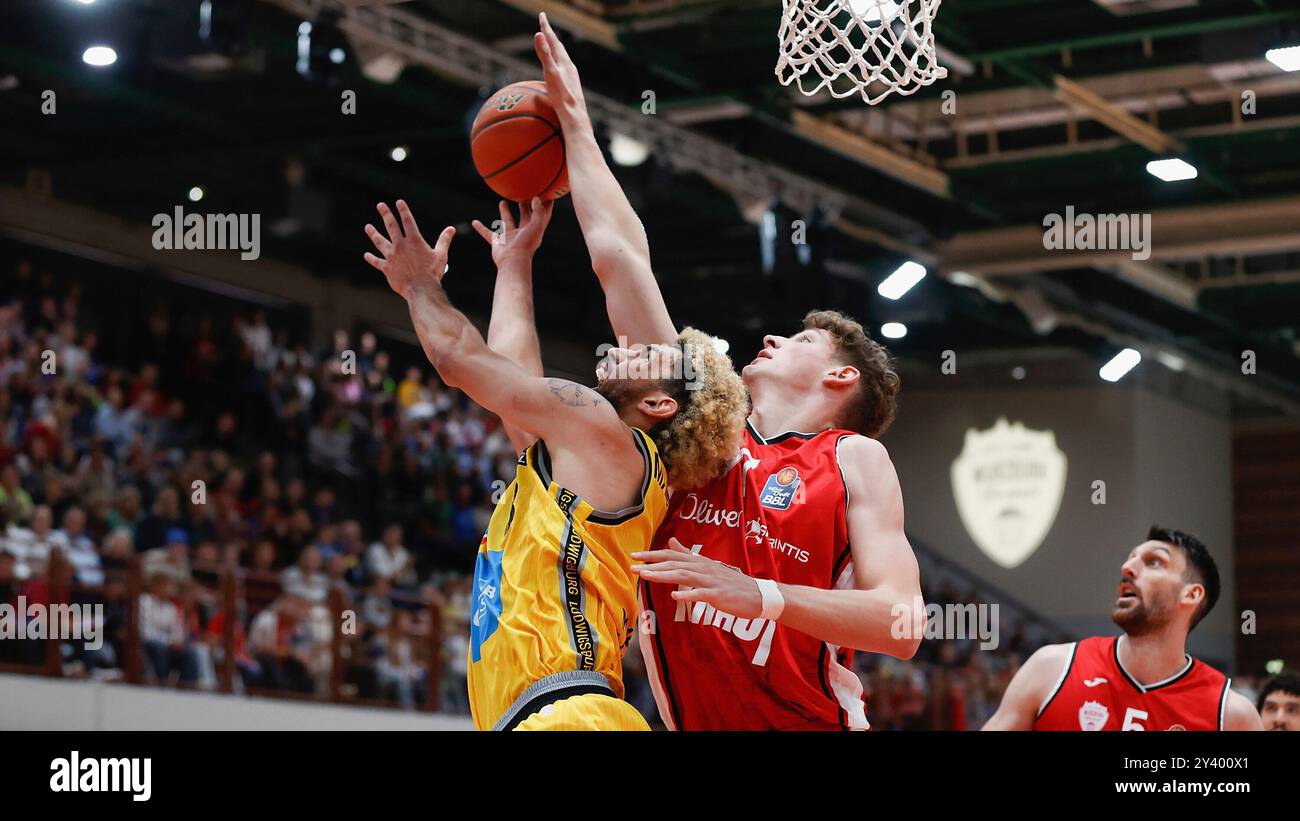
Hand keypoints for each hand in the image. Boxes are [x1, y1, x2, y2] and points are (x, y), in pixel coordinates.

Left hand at [363, 200, 454, 300]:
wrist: (420, 289)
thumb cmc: (432, 272)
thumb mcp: (441, 255)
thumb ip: (444, 240)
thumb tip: (451, 229)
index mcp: (414, 241)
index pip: (408, 221)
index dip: (403, 210)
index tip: (398, 202)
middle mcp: (400, 246)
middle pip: (391, 226)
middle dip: (386, 214)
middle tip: (380, 205)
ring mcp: (392, 256)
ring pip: (380, 242)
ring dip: (373, 233)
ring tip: (368, 227)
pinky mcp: (387, 268)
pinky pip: (377, 262)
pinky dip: (372, 259)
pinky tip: (366, 255)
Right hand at [471, 198, 553, 266]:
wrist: (512, 262)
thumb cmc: (526, 245)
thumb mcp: (536, 225)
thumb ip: (538, 211)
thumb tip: (535, 198)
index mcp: (534, 230)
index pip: (541, 215)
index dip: (544, 205)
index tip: (544, 193)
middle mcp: (523, 233)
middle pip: (525, 217)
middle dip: (524, 206)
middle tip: (522, 194)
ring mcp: (510, 238)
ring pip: (507, 222)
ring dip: (505, 212)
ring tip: (502, 202)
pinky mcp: (498, 243)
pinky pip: (488, 234)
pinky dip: (481, 228)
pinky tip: (474, 222)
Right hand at [535, 12, 589, 127]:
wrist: (575, 118)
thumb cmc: (562, 98)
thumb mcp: (550, 74)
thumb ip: (545, 54)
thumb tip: (539, 34)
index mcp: (564, 62)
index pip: (553, 40)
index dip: (546, 27)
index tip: (541, 15)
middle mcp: (569, 67)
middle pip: (558, 47)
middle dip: (550, 36)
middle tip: (544, 25)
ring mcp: (571, 77)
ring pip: (562, 58)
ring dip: (555, 48)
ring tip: (551, 44)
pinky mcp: (571, 86)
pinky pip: (562, 69)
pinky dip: (557, 62)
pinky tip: (557, 70)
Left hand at [631, 538, 764, 618]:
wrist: (757, 594)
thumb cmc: (730, 582)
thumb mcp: (707, 565)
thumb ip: (688, 554)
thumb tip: (671, 541)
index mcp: (699, 562)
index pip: (672, 555)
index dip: (653, 555)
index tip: (634, 556)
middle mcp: (703, 568)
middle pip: (675, 564)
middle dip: (652, 565)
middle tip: (632, 567)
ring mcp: (711, 581)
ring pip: (684, 576)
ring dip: (664, 575)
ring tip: (646, 577)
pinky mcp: (719, 595)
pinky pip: (702, 594)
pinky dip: (688, 594)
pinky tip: (675, 596)